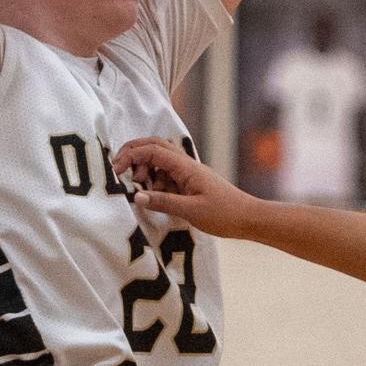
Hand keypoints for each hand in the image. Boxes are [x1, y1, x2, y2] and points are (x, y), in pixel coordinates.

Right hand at [112, 138, 257, 236]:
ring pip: (160, 161)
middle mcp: (186, 165)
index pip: (152, 150)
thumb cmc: (225, 215)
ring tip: (141, 189)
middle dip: (134, 154)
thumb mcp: (191, 211)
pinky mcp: (190, 183)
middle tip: (119, 170)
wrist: (249, 219)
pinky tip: (156, 196)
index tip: (116, 170)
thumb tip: (136, 196)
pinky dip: (156, 181)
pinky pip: (167, 175)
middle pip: (155, 147)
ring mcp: (189, 173)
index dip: (131, 155)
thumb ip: (163, 202)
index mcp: (186, 167)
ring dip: (145, 170)